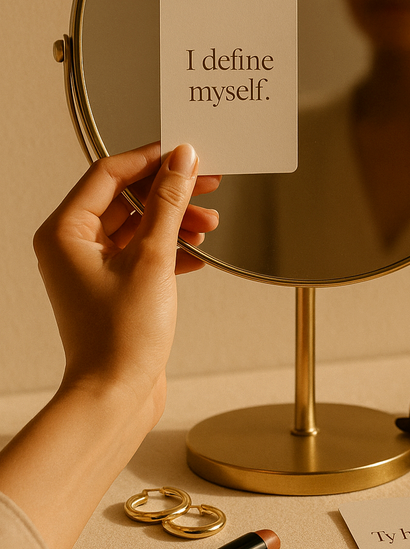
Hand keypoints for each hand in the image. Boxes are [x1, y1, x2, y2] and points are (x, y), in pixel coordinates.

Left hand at [33, 143, 219, 426]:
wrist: (117, 394)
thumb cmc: (119, 339)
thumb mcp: (152, 258)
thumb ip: (169, 203)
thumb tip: (181, 162)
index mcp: (64, 231)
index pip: (109, 173)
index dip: (151, 159)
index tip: (184, 154)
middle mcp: (72, 246)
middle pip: (126, 198)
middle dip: (170, 193)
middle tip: (205, 184)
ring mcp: (91, 267)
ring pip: (138, 225)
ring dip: (175, 222)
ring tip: (207, 225)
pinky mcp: (113, 286)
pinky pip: (142, 251)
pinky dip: (170, 248)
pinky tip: (197, 254)